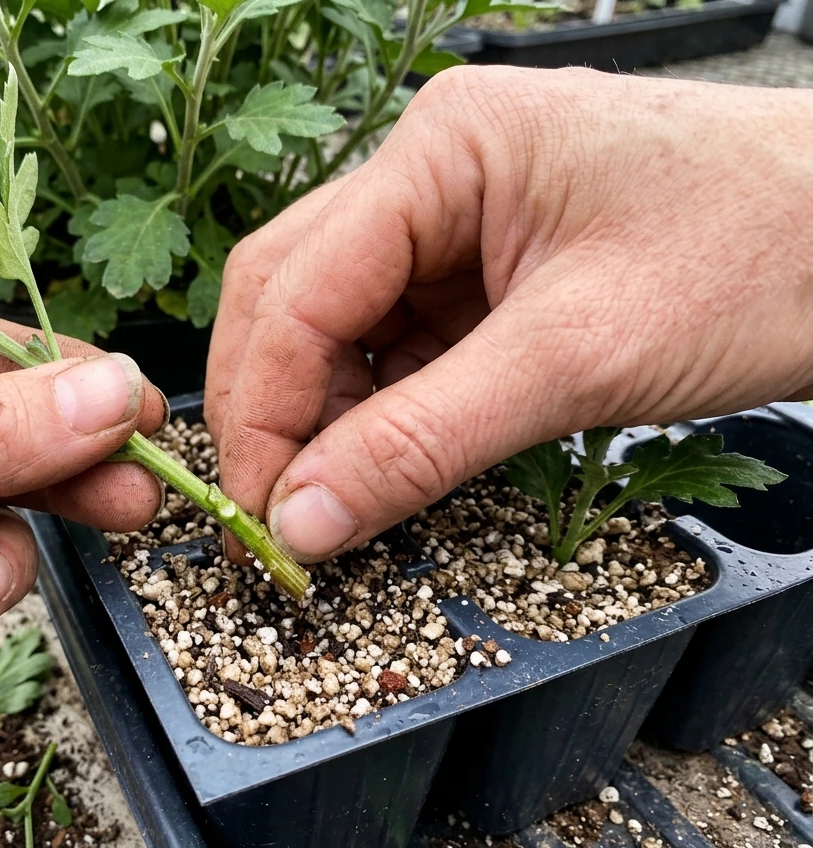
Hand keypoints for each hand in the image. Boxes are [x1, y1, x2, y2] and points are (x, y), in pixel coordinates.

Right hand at [207, 65, 812, 563]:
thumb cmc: (762, 254)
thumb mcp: (578, 359)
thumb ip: (422, 442)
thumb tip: (304, 520)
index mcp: (442, 149)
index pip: (298, 287)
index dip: (263, 410)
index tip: (262, 514)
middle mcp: (433, 172)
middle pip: (293, 293)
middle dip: (274, 407)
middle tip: (279, 512)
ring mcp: (459, 219)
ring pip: (338, 324)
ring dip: (324, 414)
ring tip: (333, 499)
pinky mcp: (489, 270)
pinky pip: (399, 343)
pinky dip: (379, 409)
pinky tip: (384, 461)